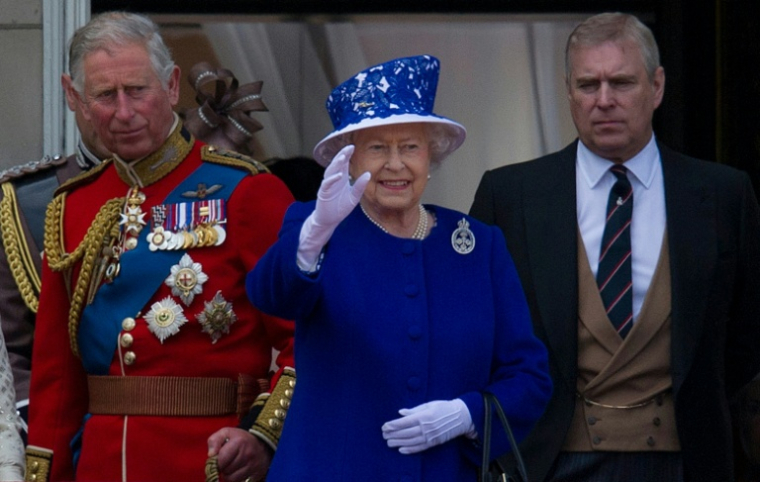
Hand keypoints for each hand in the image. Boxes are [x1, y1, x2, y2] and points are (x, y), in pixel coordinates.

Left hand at [207, 427, 270, 481]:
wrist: (262, 444)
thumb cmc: (240, 439)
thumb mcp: (226, 433)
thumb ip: (214, 440)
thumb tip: (210, 455)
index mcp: (239, 442)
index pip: (221, 460)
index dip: (215, 461)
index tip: (217, 459)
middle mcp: (247, 455)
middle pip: (226, 470)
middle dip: (222, 468)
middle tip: (225, 461)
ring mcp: (252, 466)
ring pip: (231, 478)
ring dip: (228, 474)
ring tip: (231, 466)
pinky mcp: (255, 475)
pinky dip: (235, 478)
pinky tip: (236, 471)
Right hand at [297, 145, 369, 269]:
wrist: (329, 220)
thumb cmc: (340, 208)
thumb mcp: (354, 197)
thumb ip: (360, 186)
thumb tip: (368, 174)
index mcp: (341, 178)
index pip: (344, 164)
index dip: (347, 155)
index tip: (353, 146)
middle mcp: (334, 179)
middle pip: (337, 164)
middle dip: (342, 155)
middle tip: (349, 147)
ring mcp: (328, 185)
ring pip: (330, 171)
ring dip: (336, 164)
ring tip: (343, 158)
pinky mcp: (323, 193)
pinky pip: (327, 184)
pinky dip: (332, 179)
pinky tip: (339, 175)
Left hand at [381, 399, 475, 453]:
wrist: (460, 417)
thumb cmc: (443, 407)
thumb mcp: (429, 404)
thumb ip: (414, 409)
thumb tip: (400, 412)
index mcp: (424, 416)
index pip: (405, 422)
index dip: (393, 425)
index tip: (384, 426)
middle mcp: (426, 427)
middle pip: (406, 433)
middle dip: (393, 434)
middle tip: (383, 435)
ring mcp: (430, 436)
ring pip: (411, 441)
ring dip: (398, 442)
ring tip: (389, 443)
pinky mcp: (434, 442)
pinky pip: (420, 447)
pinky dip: (410, 449)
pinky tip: (401, 450)